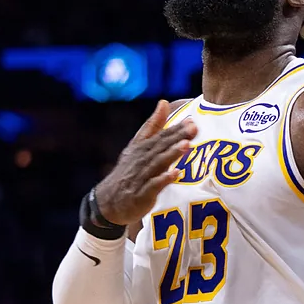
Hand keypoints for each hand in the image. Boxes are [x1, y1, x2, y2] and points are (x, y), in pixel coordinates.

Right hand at [93, 100, 196, 225]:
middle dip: (177, 136)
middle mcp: (142, 160)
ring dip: (172, 154)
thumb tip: (164, 102)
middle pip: (161, 146)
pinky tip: (176, 174)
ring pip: (158, 163)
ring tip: (187, 145)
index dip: (176, 128)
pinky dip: (164, 179)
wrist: (109, 201)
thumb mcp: (138, 146)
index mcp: (142, 147)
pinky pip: (154, 185)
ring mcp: (141, 176)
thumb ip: (153, 125)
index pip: (161, 136)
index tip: (192, 120)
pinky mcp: (142, 194)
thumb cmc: (129, 171)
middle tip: (193, 127)